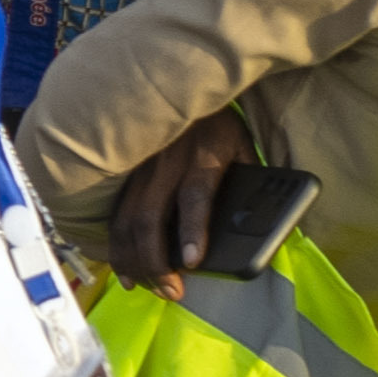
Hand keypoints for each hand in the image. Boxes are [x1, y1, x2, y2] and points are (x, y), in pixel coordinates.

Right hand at [106, 102, 253, 287]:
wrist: (174, 84)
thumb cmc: (218, 124)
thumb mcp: (244, 147)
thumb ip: (249, 181)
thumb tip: (263, 226)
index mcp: (202, 155)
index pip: (194, 195)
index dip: (194, 230)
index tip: (193, 262)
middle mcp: (164, 165)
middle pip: (150, 218)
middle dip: (157, 261)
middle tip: (173, 292)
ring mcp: (138, 170)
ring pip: (127, 220)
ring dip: (134, 259)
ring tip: (147, 288)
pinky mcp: (123, 176)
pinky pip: (114, 216)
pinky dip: (116, 246)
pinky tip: (124, 270)